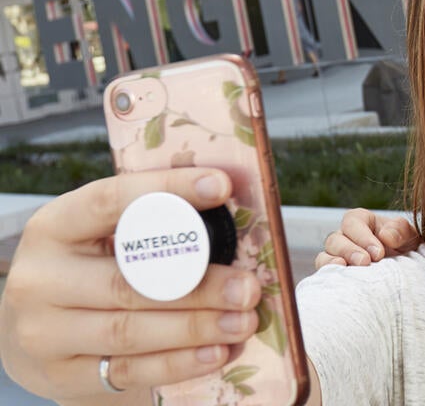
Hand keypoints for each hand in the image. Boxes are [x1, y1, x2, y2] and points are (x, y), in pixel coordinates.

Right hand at [0, 168, 261, 401]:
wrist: (44, 326)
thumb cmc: (95, 267)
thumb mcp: (107, 236)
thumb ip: (154, 225)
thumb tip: (237, 211)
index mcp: (54, 227)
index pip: (110, 201)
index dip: (168, 189)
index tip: (222, 185)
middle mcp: (41, 278)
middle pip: (127, 281)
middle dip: (198, 286)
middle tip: (249, 287)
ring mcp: (45, 331)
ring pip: (129, 330)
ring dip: (196, 327)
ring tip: (244, 321)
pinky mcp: (62, 374)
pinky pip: (128, 371)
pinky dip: (177, 363)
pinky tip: (216, 353)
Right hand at [315, 209, 418, 268]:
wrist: (405, 271)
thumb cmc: (405, 248)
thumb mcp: (409, 236)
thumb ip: (401, 230)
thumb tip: (385, 235)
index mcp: (361, 221)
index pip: (352, 222)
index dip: (362, 236)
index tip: (379, 253)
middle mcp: (345, 237)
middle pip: (335, 239)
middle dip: (349, 251)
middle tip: (365, 262)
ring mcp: (337, 256)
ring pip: (324, 256)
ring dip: (333, 263)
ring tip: (346, 269)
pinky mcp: (335, 275)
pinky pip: (324, 274)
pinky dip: (329, 276)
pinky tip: (340, 282)